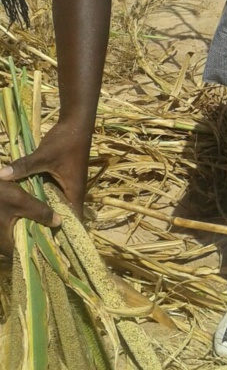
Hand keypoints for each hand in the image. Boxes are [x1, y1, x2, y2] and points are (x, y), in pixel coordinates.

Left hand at [0, 118, 90, 253]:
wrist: (76, 122)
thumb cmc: (65, 141)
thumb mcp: (43, 155)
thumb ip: (24, 166)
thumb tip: (2, 176)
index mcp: (75, 191)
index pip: (73, 219)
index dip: (64, 233)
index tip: (51, 247)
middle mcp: (73, 191)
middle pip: (63, 215)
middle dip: (50, 227)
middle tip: (34, 242)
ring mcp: (67, 184)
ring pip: (56, 205)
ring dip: (46, 214)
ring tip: (30, 229)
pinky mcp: (61, 177)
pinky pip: (52, 194)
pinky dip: (42, 201)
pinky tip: (28, 206)